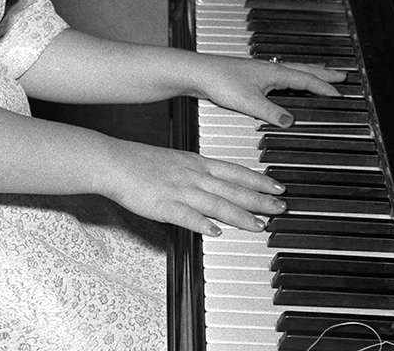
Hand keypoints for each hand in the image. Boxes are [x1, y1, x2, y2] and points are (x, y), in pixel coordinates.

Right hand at [98, 138, 285, 235]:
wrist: (113, 161)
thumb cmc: (140, 161)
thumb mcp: (175, 160)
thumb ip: (196, 172)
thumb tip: (214, 182)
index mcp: (195, 163)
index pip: (234, 171)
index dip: (258, 179)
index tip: (278, 186)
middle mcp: (192, 175)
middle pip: (232, 188)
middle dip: (260, 199)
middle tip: (281, 208)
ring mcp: (178, 190)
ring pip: (215, 203)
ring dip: (240, 216)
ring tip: (259, 226)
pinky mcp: (162, 205)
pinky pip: (185, 216)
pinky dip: (201, 223)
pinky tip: (215, 232)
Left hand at [196, 54, 344, 126]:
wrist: (198, 73)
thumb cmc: (220, 81)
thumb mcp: (249, 102)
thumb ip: (271, 113)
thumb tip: (291, 121)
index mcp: (274, 73)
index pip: (307, 79)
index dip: (324, 88)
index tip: (340, 93)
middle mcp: (270, 69)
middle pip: (304, 69)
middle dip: (324, 74)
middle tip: (341, 76)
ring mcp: (261, 71)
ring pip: (293, 70)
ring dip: (310, 73)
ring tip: (320, 76)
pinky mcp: (251, 76)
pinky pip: (281, 75)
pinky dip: (293, 78)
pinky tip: (287, 84)